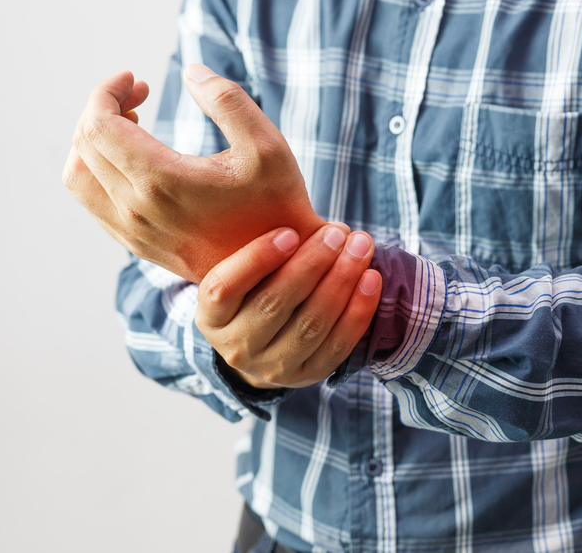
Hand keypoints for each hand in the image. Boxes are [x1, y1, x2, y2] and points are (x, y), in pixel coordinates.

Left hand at [63, 67, 324, 282]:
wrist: (279, 271)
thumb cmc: (277, 206)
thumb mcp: (267, 144)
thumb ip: (227, 99)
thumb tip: (190, 71)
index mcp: (161, 182)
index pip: (97, 125)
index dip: (107, 92)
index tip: (134, 79)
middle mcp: (137, 211)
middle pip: (83, 145)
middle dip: (102, 107)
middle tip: (139, 93)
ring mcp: (133, 233)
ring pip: (78, 178)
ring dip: (92, 142)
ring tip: (130, 124)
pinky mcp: (138, 246)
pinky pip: (94, 203)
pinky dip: (99, 171)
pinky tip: (136, 158)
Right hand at [196, 224, 381, 388]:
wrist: (265, 341)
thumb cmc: (256, 286)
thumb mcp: (242, 267)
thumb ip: (260, 242)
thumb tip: (297, 205)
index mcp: (210, 315)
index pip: (223, 287)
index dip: (256, 259)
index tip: (289, 232)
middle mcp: (235, 347)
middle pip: (273, 304)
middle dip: (312, 263)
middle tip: (337, 232)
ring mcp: (271, 367)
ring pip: (310, 324)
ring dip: (341, 281)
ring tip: (361, 247)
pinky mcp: (306, 376)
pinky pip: (337, 345)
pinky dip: (358, 310)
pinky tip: (371, 279)